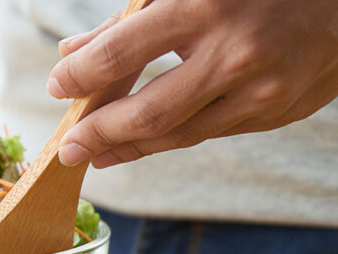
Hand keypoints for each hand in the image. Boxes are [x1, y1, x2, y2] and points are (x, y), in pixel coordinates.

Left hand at [47, 0, 337, 167]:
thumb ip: (131, 21)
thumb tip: (73, 52)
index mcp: (205, 6)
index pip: (119, 53)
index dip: (79, 77)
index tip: (58, 86)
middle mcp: (235, 53)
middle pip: (147, 113)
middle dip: (98, 134)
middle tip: (68, 148)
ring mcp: (262, 90)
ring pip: (178, 134)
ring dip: (128, 148)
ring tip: (95, 154)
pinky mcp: (279, 113)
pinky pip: (210, 132)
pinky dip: (170, 139)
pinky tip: (141, 142)